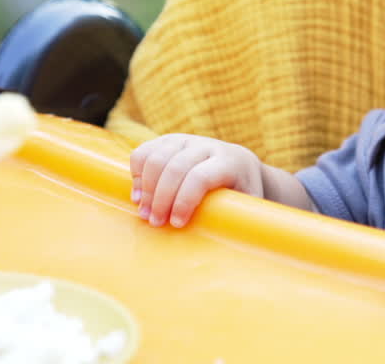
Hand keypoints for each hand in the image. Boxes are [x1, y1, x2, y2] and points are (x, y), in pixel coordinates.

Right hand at [129, 134, 265, 227]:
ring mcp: (186, 140)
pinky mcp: (169, 141)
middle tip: (156, 223)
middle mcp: (207, 146)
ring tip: (145, 213)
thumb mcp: (248, 206)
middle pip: (175, 167)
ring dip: (145, 188)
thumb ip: (237, 219)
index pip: (200, 177)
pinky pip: (144, 151)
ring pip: (156, 157)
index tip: (176, 224)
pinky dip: (136, 173)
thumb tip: (221, 243)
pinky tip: (139, 195)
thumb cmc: (242, 194)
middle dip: (161, 198)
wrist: (240, 164)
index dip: (184, 200)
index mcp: (229, 162)